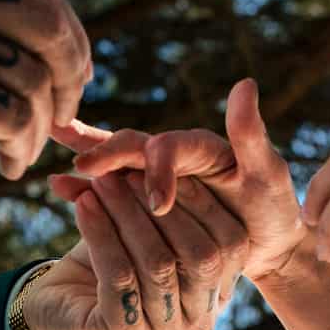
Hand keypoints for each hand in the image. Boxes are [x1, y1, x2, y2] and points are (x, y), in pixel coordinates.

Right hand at [0, 0, 92, 179]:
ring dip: (41, 125)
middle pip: (51, 28)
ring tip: (19, 150)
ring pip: (35, 80)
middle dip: (71, 77)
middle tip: (64, 115)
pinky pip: (14, 118)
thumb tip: (32, 48)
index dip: (70, 37)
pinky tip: (5, 162)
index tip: (70, 76)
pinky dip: (21, 146)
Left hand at [19, 170, 248, 329]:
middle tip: (131, 170)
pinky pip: (119, 276)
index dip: (202, 202)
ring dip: (129, 215)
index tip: (173, 164)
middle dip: (166, 207)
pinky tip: (83, 205)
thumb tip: (170, 148)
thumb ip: (167, 203)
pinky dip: (101, 234)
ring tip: (102, 181)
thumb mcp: (145, 228)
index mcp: (215, 298)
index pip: (230, 248)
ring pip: (158, 265)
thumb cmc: (108, 261)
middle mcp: (196, 325)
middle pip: (200, 258)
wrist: (54, 307)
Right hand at [47, 78, 306, 284]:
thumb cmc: (274, 210)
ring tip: (55, 156)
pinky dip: (84, 186)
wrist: (268, 245)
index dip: (160, 169)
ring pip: (115, 162)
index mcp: (201, 147)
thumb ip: (251, 136)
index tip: (159, 204)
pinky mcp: (144, 198)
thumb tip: (245, 84)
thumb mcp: (270, 176)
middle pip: (133, 146)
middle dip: (108, 156)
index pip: (171, 146)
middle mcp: (175, 156)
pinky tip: (57, 184)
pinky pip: (110, 188)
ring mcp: (156, 176)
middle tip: (83, 170)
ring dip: (86, 159)